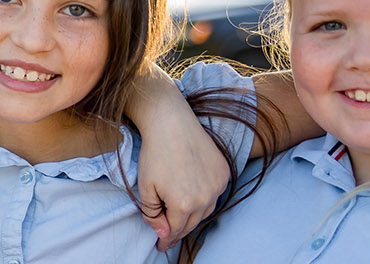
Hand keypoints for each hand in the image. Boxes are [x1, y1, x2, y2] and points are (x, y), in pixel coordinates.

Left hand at [127, 65, 227, 250]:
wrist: (171, 123)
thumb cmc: (154, 154)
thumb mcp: (145, 187)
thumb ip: (153, 214)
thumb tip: (163, 233)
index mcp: (183, 204)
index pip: (175, 230)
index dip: (167, 240)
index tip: (161, 247)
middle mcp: (205, 198)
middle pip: (192, 223)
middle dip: (179, 230)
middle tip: (169, 235)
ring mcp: (218, 185)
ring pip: (206, 210)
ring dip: (193, 214)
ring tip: (180, 216)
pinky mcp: (224, 172)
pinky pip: (215, 193)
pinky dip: (205, 198)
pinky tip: (194, 196)